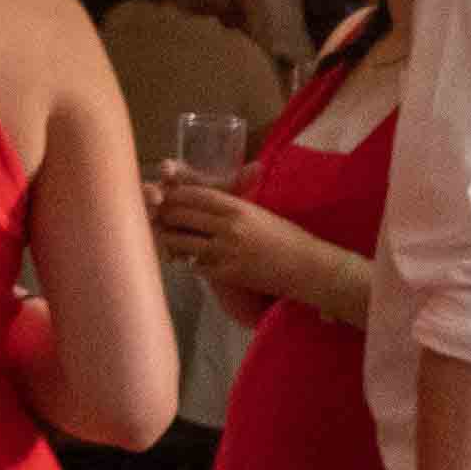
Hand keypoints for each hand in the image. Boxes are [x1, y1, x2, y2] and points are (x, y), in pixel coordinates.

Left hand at [159, 180, 341, 308]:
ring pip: (180, 242)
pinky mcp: (226, 274)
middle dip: (166, 216)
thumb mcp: (260, 213)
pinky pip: (195, 265)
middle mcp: (229, 227)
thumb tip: (200, 201)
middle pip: (180, 215)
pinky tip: (193, 261)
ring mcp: (225, 252)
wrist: (308, 268)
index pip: (194, 195)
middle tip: (162, 219)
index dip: (175, 195)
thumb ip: (231, 206)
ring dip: (172, 241)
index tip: (168, 198)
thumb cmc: (288, 238)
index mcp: (238, 208)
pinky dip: (191, 262)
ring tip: (171, 240)